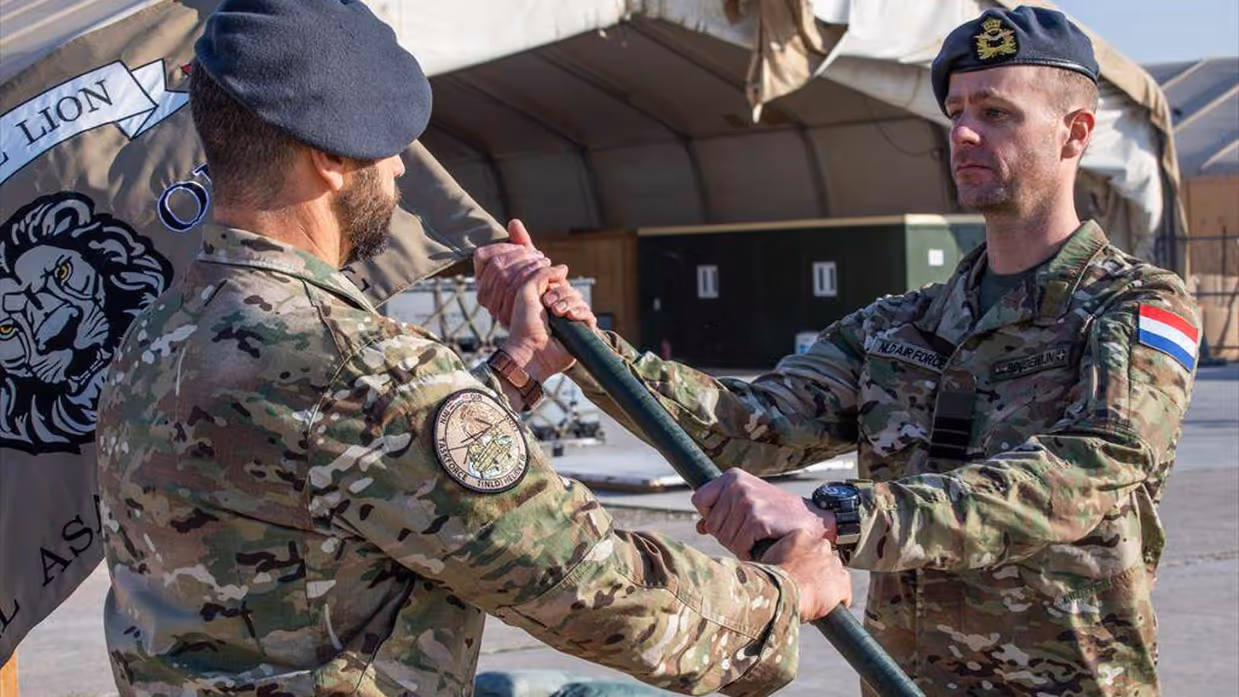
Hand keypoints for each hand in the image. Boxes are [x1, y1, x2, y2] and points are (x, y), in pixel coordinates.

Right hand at [474, 219, 550, 326]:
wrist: (548, 321)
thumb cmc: (538, 289)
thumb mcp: (529, 264)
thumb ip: (520, 243)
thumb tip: (514, 222)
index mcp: (483, 280)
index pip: (482, 255)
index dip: (502, 247)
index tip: (523, 248)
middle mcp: (482, 294)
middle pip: (496, 264)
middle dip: (520, 256)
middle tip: (539, 255)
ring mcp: (492, 306)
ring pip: (505, 274)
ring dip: (528, 265)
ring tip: (544, 262)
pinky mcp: (504, 315)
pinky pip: (515, 287)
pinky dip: (532, 276)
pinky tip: (545, 273)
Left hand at [500, 264, 573, 382]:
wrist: (531, 350)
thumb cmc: (524, 324)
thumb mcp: (526, 291)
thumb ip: (542, 274)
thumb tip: (564, 268)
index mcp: (546, 300)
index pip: (560, 282)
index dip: (555, 284)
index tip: (545, 295)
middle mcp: (559, 309)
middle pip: (571, 290)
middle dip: (561, 294)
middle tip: (549, 307)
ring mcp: (570, 321)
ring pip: (580, 301)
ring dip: (569, 303)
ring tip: (558, 314)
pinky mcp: (580, 332)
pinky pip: (589, 315)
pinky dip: (581, 313)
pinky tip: (571, 317)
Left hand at [691, 469, 833, 560]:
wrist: (812, 520)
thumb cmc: (777, 514)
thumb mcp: (748, 504)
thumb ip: (722, 512)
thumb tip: (700, 527)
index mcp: (732, 477)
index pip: (699, 500)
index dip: (711, 516)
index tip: (730, 521)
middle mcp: (737, 485)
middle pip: (711, 523)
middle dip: (726, 535)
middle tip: (748, 534)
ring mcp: (748, 501)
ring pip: (724, 537)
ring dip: (738, 545)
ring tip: (756, 539)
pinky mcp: (758, 519)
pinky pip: (739, 545)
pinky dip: (748, 552)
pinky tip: (760, 546)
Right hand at [761, 529, 851, 620]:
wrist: (782, 592)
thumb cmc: (769, 578)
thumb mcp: (768, 558)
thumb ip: (778, 555)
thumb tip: (775, 563)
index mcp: (801, 536)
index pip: (807, 546)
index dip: (802, 560)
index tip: (797, 571)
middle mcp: (820, 545)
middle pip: (823, 557)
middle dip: (817, 570)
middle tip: (805, 585)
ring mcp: (833, 563)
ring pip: (835, 574)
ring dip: (828, 585)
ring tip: (814, 599)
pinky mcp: (842, 582)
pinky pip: (844, 594)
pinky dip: (837, 602)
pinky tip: (826, 610)